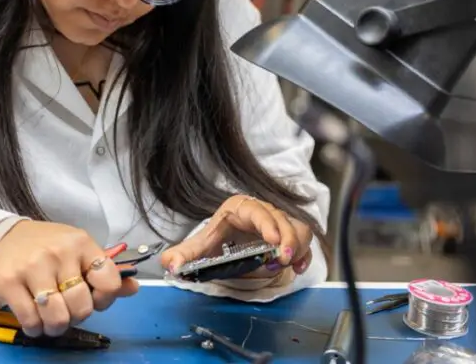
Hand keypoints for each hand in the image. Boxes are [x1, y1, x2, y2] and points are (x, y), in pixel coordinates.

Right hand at [0, 220, 138, 336]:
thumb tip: (133, 287)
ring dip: (56, 327)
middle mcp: (59, 252)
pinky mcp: (9, 281)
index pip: (109, 280)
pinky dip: (35, 328)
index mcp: (81, 243)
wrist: (0, 239)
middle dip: (77, 316)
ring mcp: (33, 266)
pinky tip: (34, 321)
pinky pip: (30, 319)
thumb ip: (105, 271)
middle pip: (82, 305)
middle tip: (67, 311)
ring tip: (51, 320)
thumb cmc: (45, 247)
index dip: (104, 299)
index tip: (93, 299)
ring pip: (57, 316)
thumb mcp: (77, 251)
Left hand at [161, 195, 314, 279]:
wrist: (231, 238)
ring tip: (287, 263)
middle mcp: (264, 211)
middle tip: (282, 259)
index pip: (257, 210)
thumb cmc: (219, 238)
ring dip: (297, 246)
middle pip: (283, 219)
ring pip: (299, 227)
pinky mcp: (291, 235)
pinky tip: (299, 267)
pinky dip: (306, 254)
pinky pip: (306, 240)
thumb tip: (169, 265)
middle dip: (286, 239)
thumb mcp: (200, 246)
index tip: (272, 240)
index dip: (267, 223)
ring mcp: (280, 223)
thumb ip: (183, 254)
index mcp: (241, 208)